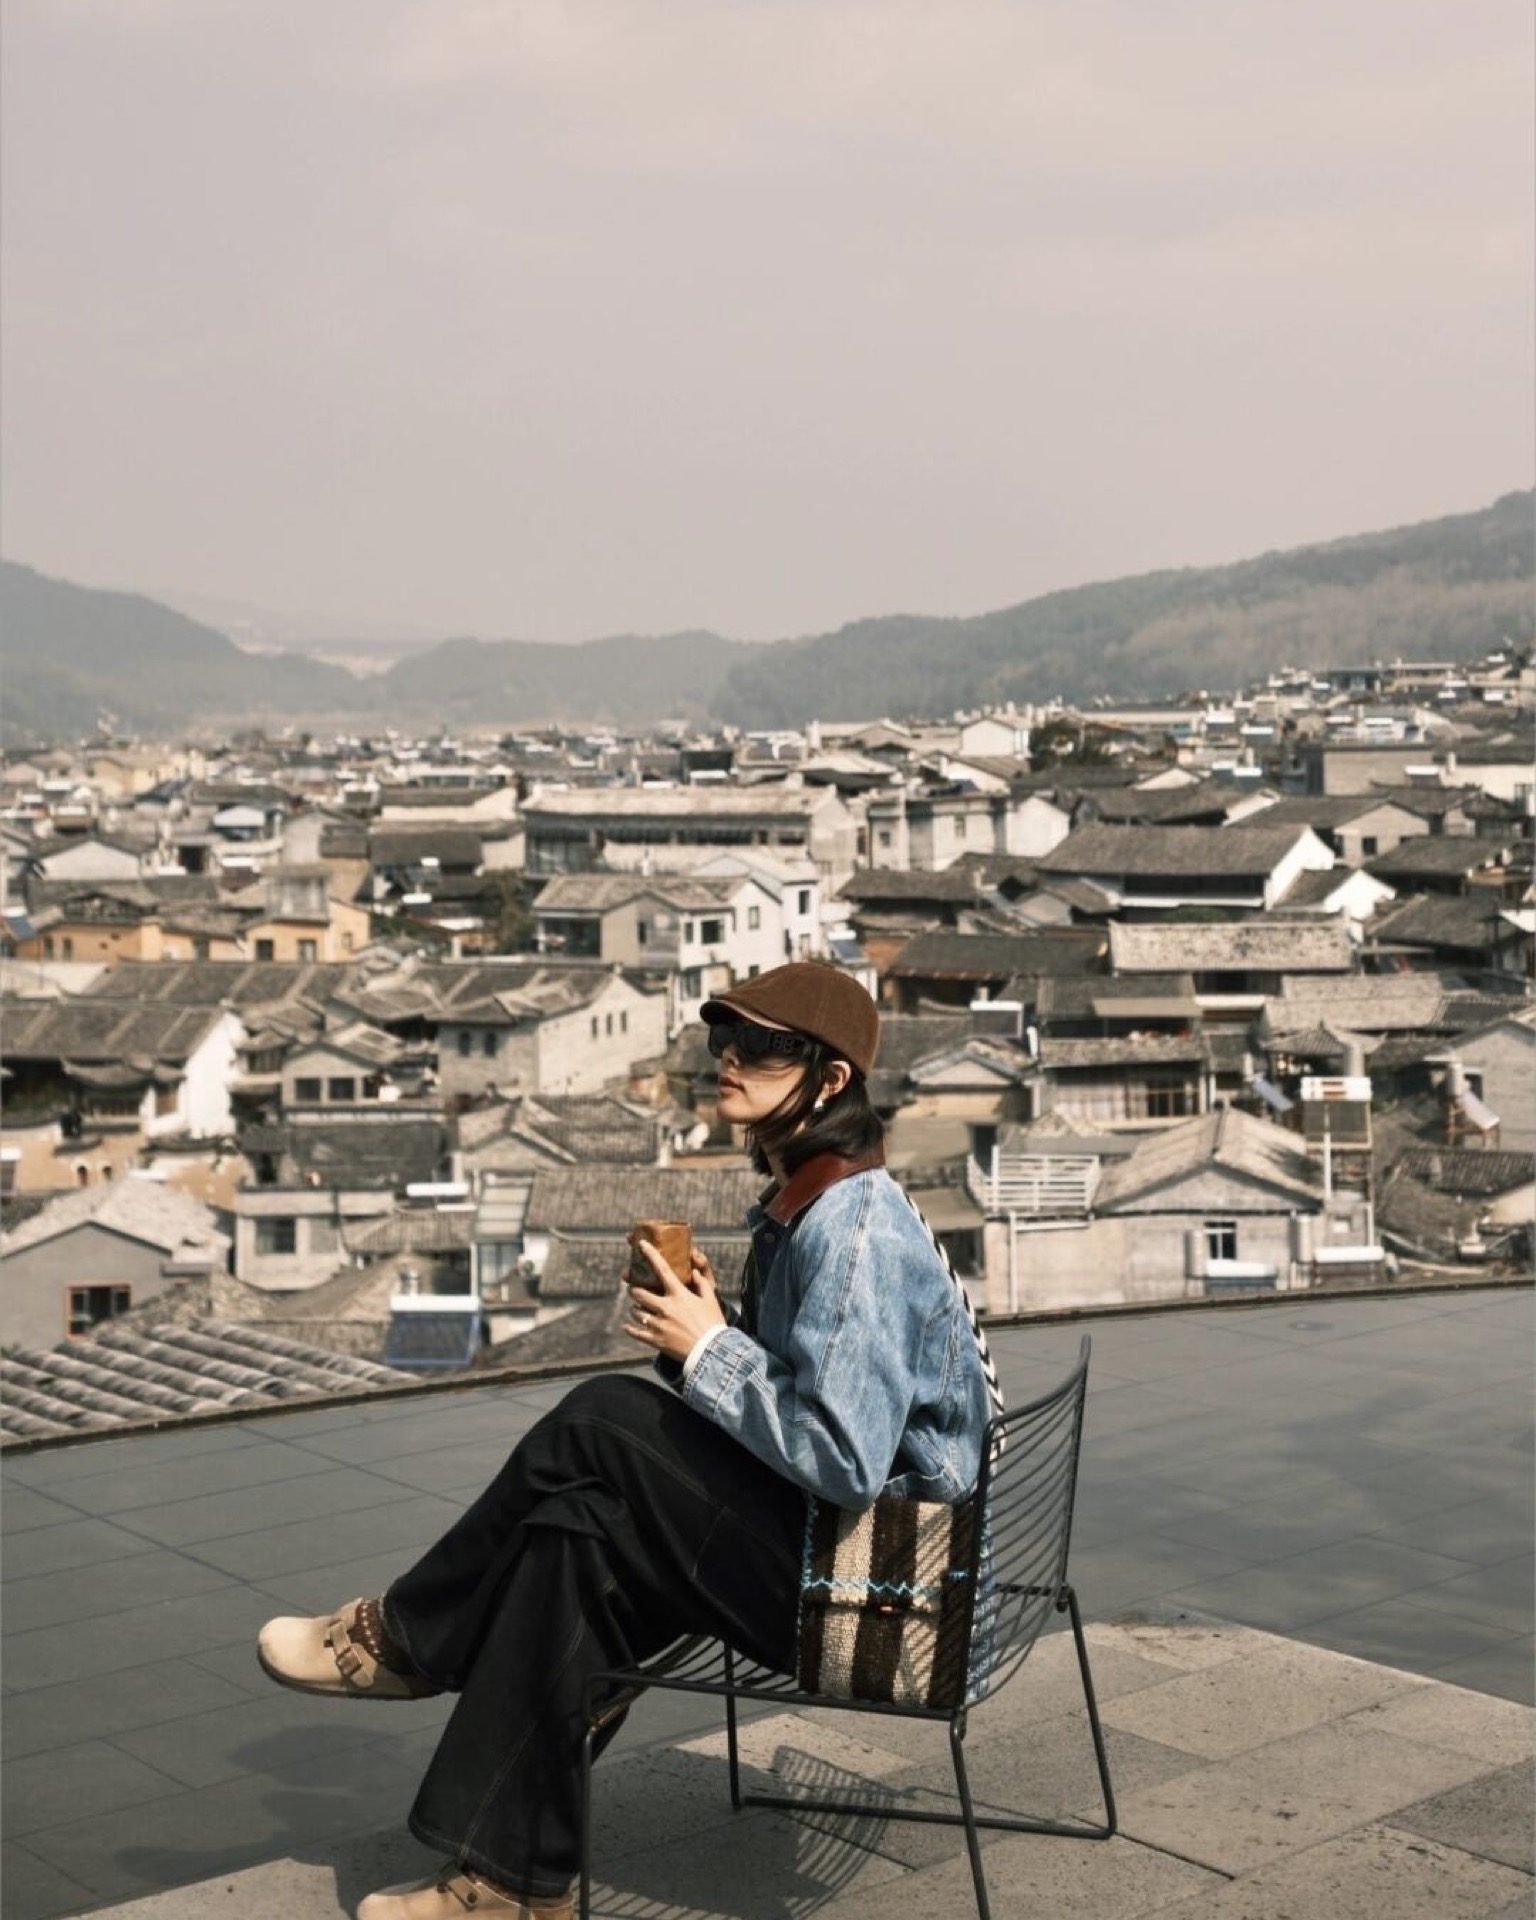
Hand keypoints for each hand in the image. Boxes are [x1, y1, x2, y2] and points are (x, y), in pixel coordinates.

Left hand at [624, 1239, 726, 1363]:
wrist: (712, 1352)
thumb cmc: (713, 1324)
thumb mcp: (710, 1301)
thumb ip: (702, 1284)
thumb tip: (694, 1272)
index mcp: (679, 1295)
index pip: (662, 1270)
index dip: (650, 1255)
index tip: (641, 1245)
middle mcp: (665, 1308)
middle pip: (639, 1293)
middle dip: (634, 1290)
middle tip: (634, 1289)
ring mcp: (659, 1324)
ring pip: (636, 1312)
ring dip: (635, 1309)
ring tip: (637, 1309)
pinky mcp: (655, 1340)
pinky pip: (636, 1332)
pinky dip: (630, 1328)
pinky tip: (627, 1326)